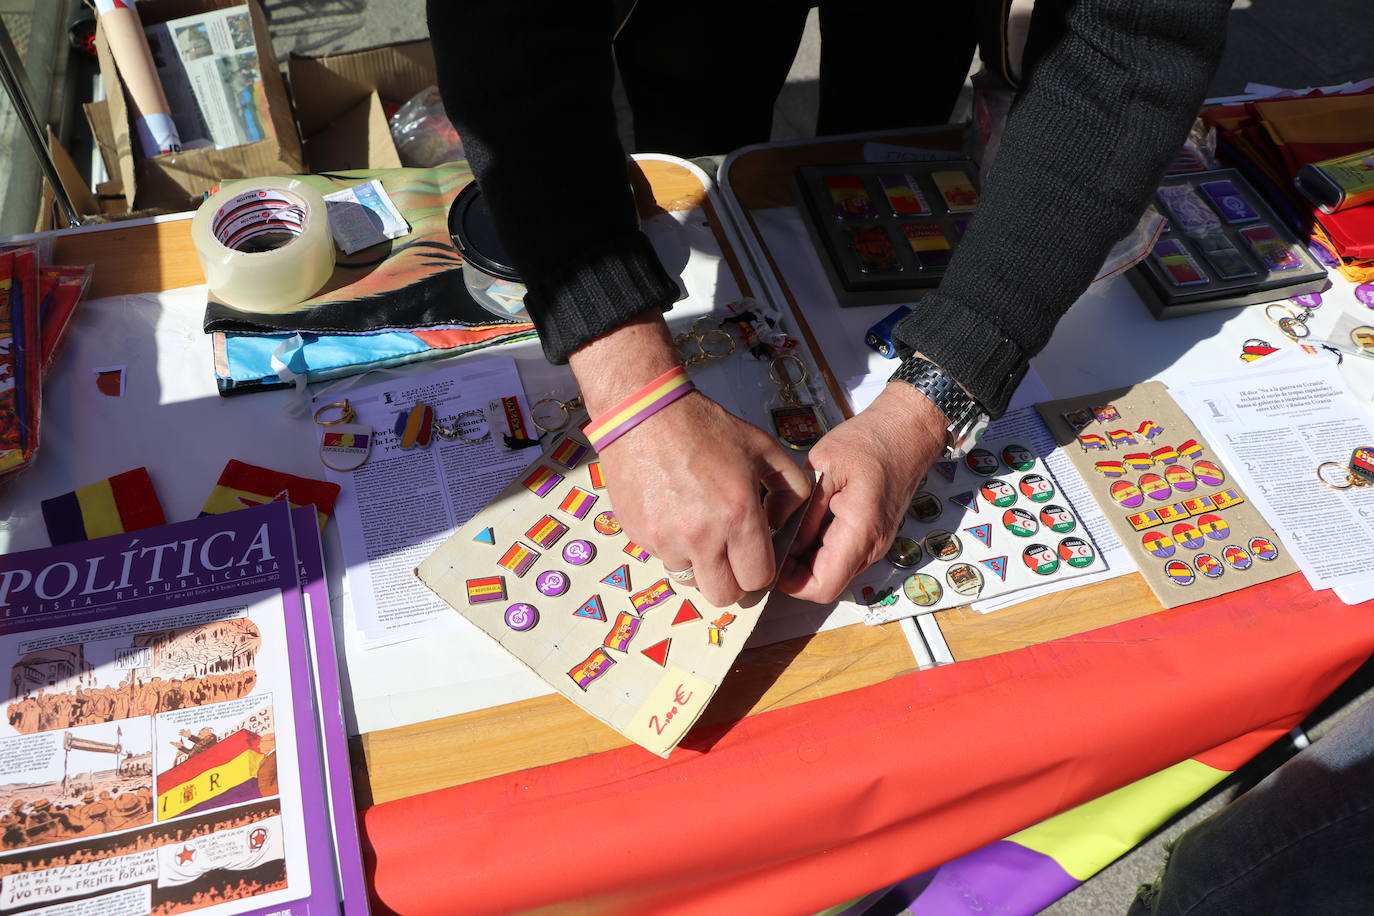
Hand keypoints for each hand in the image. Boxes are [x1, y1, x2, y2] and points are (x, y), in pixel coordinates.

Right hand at [599, 393, 811, 606]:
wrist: (643, 413)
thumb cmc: (705, 427)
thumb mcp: (763, 447)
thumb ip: (792, 488)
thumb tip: (784, 522)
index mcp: (738, 515)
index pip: (758, 579)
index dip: (760, 570)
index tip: (754, 555)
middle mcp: (702, 536)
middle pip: (724, 595)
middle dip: (732, 580)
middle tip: (729, 555)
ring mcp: (665, 539)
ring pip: (690, 578)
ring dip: (698, 563)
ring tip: (697, 527)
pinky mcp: (638, 536)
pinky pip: (662, 558)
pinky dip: (671, 545)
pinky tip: (672, 512)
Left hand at [778, 382, 947, 602]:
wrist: (908, 430)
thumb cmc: (869, 441)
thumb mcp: (824, 467)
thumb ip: (802, 510)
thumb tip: (779, 541)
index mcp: (860, 531)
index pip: (822, 587)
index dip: (791, 582)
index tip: (770, 557)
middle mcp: (872, 547)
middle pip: (826, 583)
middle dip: (794, 570)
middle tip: (771, 538)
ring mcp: (876, 544)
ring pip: (833, 571)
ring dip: (806, 559)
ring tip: (786, 526)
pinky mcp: (874, 535)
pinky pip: (843, 555)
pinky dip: (819, 547)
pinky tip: (806, 520)